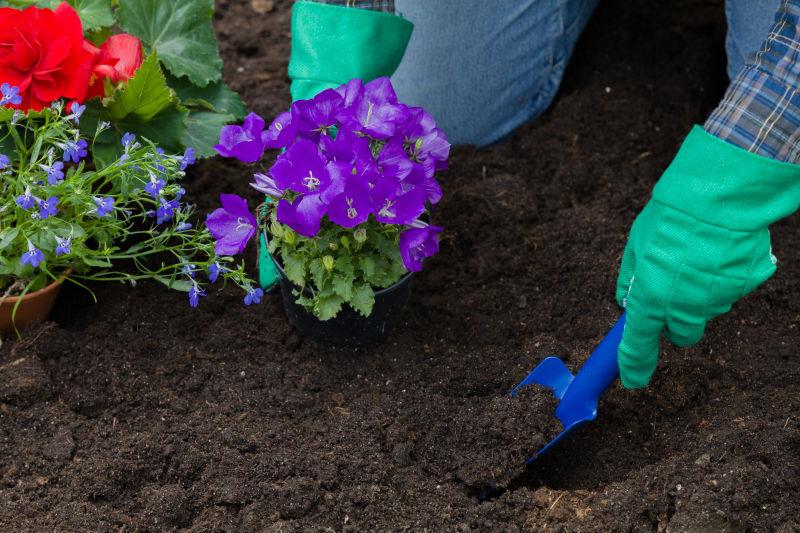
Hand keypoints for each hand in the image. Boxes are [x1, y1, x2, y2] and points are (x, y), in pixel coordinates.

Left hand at [615, 126, 799, 388]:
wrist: (717, 195)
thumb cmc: (669, 218)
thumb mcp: (635, 246)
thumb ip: (629, 279)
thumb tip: (624, 301)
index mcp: (651, 300)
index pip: (639, 346)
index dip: (635, 367)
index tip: (634, 381)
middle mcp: (685, 308)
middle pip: (682, 335)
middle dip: (676, 321)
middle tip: (673, 289)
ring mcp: (719, 299)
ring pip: (707, 310)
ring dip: (701, 294)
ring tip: (698, 255)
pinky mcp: (746, 286)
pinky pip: (732, 288)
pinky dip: (726, 275)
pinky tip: (721, 249)